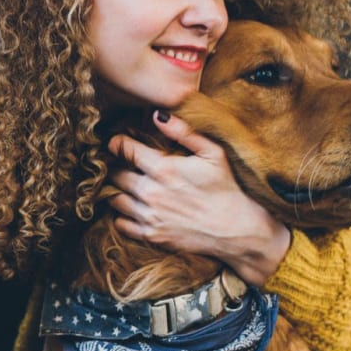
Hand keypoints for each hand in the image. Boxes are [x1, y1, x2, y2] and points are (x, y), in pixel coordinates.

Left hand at [108, 110, 290, 285]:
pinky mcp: (151, 235)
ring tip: (125, 185)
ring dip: (117, 190)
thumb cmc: (226, 188)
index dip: (117, 143)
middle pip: (115, 174)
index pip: (124, 149)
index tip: (117, 143)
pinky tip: (132, 208)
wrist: (235, 229)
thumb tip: (158, 115)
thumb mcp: (212, 153)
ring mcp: (149, 216)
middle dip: (115, 166)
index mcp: (164, 169)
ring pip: (115, 198)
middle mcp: (151, 192)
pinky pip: (121, 224)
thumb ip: (184, 132)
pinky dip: (121, 215)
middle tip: (121, 164)